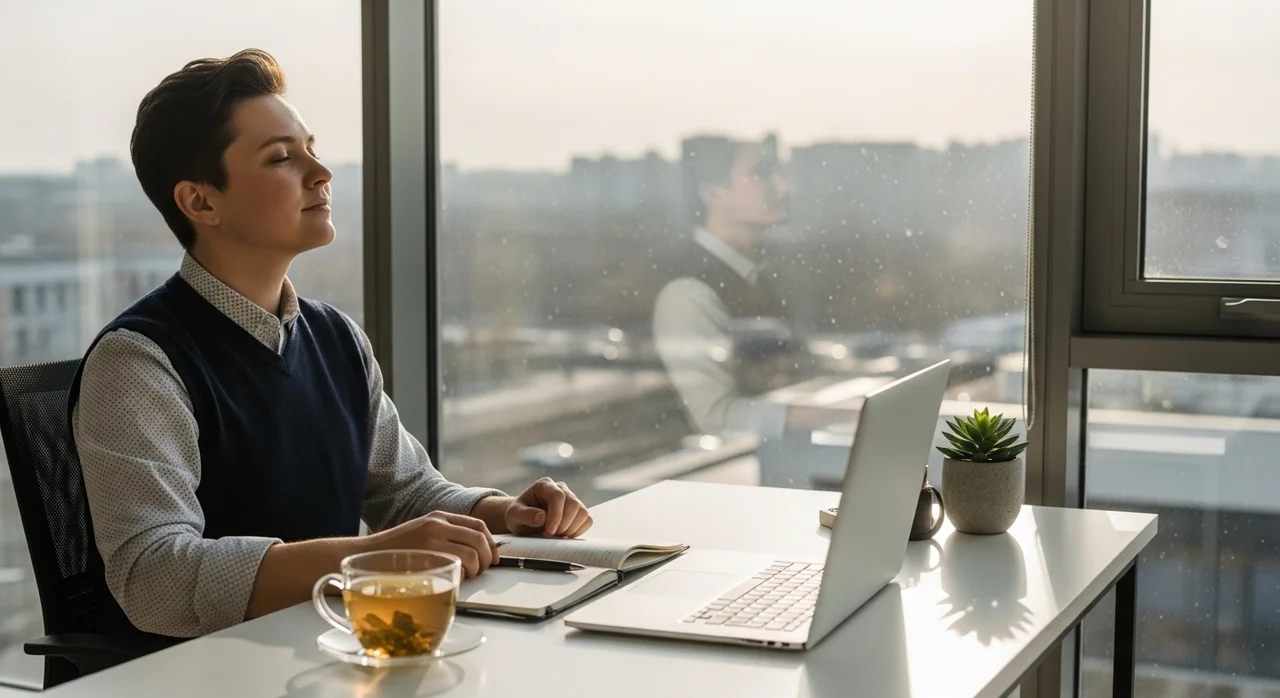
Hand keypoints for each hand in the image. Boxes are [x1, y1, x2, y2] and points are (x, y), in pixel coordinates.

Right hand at [365, 511, 497, 577]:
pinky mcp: (427, 559)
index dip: (491, 543)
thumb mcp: (421, 534)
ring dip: (476, 570)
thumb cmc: (393, 552)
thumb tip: (474, 551)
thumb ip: (445, 537)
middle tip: (483, 570)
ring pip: (474, 555)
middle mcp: (438, 525)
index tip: (493, 557)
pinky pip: (459, 568)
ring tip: (465, 577)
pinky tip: (453, 580)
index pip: (478, 525)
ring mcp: (433, 542)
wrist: (363, 557)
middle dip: (488, 558)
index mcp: (438, 517)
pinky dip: (463, 577)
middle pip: (481, 539)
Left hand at [504, 477, 592, 537]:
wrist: (523, 520)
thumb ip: (525, 515)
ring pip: (583, 513)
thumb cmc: (517, 515)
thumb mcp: (514, 515)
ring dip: (570, 529)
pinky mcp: (578, 511)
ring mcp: (572, 499)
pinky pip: (587, 520)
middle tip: (549, 535)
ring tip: (555, 535)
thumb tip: (542, 517)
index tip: (549, 531)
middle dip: (563, 524)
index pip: (558, 496)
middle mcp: (561, 489)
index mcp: (544, 485)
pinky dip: (577, 531)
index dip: (556, 514)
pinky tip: (563, 535)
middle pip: (573, 504)